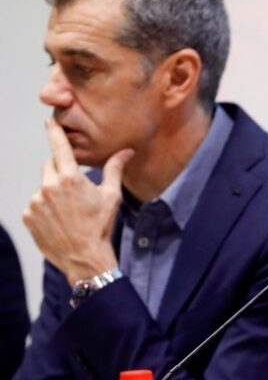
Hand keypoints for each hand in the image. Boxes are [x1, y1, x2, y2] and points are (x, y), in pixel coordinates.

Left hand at [22, 120, 131, 284]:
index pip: (60, 148)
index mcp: (70, 178)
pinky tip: (58, 221)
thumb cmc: (100, 225)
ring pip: (42, 187)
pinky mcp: (28, 216)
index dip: (54, 132)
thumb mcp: (111, 196)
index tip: (49, 122)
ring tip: (68, 212)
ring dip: (52, 193)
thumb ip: (114, 169)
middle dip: (60, 172)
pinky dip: (44, 209)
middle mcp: (49, 187)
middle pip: (49, 166)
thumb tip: (127, 152)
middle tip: (74, 190)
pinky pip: (34, 205)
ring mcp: (36, 202)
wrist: (84, 257)